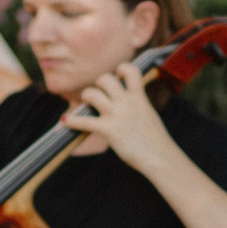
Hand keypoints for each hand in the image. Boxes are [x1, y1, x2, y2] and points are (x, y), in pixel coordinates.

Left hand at [60, 62, 180, 171]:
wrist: (160, 158)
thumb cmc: (157, 141)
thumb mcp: (149, 115)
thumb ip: (137, 105)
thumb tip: (129, 103)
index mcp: (139, 97)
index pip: (130, 70)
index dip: (122, 70)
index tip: (119, 77)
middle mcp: (127, 102)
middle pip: (105, 79)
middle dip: (99, 85)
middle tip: (100, 96)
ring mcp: (117, 115)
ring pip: (92, 94)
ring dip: (86, 98)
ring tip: (87, 106)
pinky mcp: (109, 130)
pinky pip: (84, 121)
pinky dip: (72, 121)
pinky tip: (66, 121)